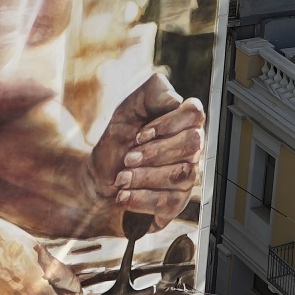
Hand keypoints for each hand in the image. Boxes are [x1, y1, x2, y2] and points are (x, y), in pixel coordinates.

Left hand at [89, 72, 205, 231]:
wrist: (99, 175)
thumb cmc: (118, 139)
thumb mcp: (127, 109)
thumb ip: (152, 92)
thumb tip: (176, 99)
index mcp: (182, 122)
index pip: (194, 113)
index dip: (168, 124)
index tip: (140, 134)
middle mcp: (191, 148)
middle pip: (192, 145)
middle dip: (154, 153)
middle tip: (127, 158)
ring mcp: (187, 175)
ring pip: (181, 175)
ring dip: (144, 177)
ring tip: (121, 178)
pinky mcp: (177, 201)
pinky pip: (170, 202)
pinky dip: (141, 198)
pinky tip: (124, 195)